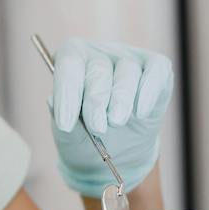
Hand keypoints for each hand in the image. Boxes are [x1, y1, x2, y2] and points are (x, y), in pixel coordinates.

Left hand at [47, 39, 173, 199]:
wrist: (118, 154)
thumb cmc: (86, 138)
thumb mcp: (69, 137)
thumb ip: (61, 120)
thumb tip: (52, 101)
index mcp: (71, 62)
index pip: (68, 64)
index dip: (67, 93)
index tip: (66, 124)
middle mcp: (99, 54)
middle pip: (98, 69)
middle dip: (96, 101)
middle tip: (98, 128)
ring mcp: (128, 59)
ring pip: (127, 71)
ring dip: (122, 99)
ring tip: (117, 122)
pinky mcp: (156, 70)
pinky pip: (156, 70)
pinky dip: (149, 91)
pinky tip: (141, 112)